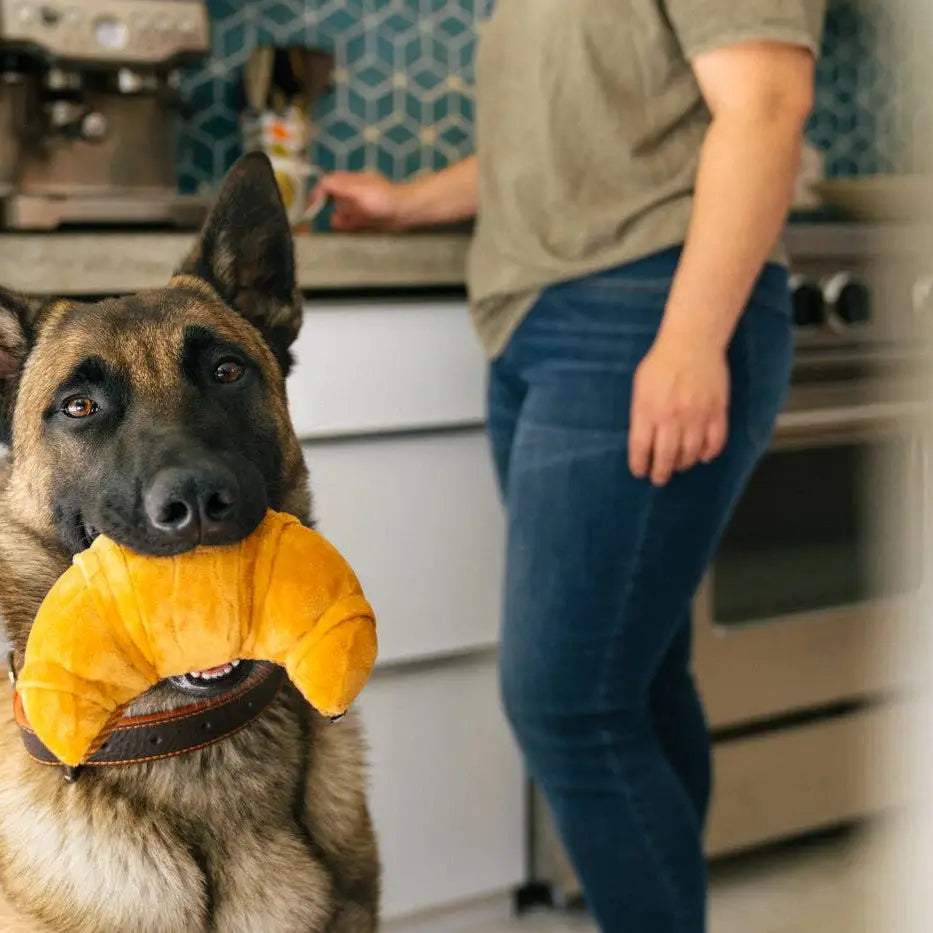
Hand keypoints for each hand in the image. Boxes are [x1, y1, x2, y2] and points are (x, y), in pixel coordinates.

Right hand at [313, 172, 409, 231]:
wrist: (407, 212)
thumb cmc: (384, 199)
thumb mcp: (358, 190)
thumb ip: (339, 187)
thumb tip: (321, 186)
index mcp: (349, 181)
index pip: (325, 185)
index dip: (317, 195)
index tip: (313, 208)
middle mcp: (350, 193)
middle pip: (330, 202)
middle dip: (335, 211)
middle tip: (348, 216)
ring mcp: (357, 206)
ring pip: (339, 215)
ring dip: (344, 220)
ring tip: (360, 220)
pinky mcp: (363, 219)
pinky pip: (349, 224)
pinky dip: (350, 225)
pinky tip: (362, 225)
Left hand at [628, 331, 728, 485]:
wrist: (692, 342)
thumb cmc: (661, 363)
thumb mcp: (639, 388)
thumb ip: (640, 415)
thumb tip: (643, 442)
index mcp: (648, 411)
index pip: (641, 449)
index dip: (639, 465)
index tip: (640, 472)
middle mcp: (672, 418)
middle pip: (666, 458)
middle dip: (660, 474)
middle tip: (659, 478)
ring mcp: (697, 416)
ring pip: (691, 454)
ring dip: (683, 464)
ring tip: (678, 465)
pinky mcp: (717, 412)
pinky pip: (715, 443)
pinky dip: (709, 454)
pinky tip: (702, 456)